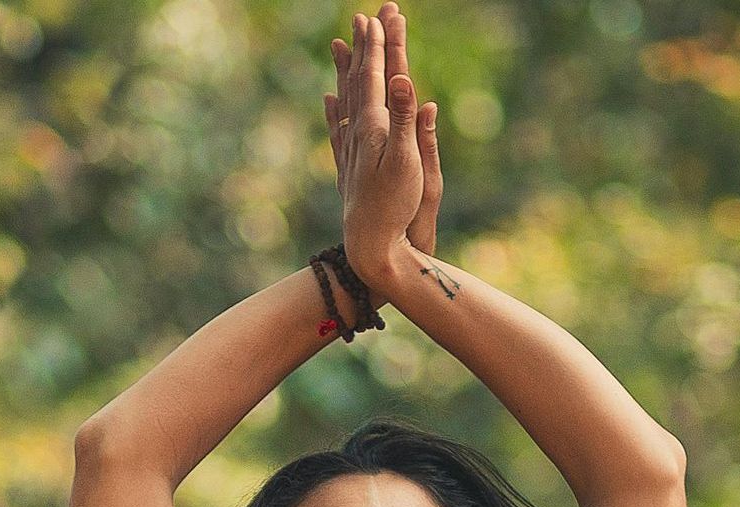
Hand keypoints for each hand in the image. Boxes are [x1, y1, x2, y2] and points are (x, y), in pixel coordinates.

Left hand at [324, 5, 439, 292]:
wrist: (372, 250)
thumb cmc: (395, 211)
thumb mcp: (409, 165)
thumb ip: (406, 122)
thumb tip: (405, 82)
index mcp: (374, 128)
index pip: (376, 76)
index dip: (378, 45)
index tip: (380, 15)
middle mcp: (358, 135)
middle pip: (359, 82)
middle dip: (364, 49)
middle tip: (365, 18)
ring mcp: (351, 153)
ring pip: (345, 101)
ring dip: (345, 72)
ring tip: (338, 46)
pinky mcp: (349, 171)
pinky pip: (338, 132)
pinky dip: (335, 112)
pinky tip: (329, 103)